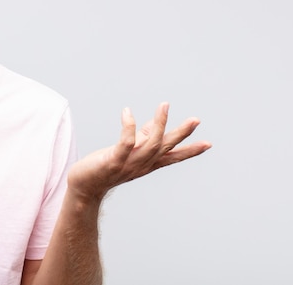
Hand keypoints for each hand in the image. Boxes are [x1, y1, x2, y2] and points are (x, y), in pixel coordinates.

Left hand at [67, 102, 211, 203]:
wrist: (84, 187)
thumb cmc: (105, 167)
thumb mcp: (128, 151)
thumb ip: (142, 137)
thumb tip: (156, 122)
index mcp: (147, 163)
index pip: (172, 157)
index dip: (190, 151)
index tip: (208, 144)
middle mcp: (141, 165)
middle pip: (166, 148)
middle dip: (181, 134)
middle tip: (195, 120)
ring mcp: (128, 164)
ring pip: (150, 144)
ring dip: (159, 124)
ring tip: (165, 105)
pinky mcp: (113, 161)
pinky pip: (125, 144)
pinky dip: (128, 127)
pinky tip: (127, 112)